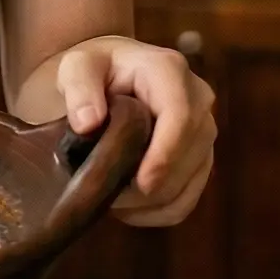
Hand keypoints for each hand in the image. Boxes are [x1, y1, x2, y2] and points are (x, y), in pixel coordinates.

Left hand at [53, 35, 215, 227]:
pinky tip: (129, 208)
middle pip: (190, 154)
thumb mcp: (76, 67)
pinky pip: (189, 197)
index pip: (180, 116)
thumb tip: (88, 123)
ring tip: (113, 201)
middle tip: (109, 196)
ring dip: (153, 202)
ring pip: (191, 181)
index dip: (165, 154)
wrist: (109, 75)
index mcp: (169, 71)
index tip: (141, 183)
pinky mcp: (200, 157)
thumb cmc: (93, 69)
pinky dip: (160, 211)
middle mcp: (197, 99)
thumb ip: (78, 87)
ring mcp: (203, 130)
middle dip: (153, 185)